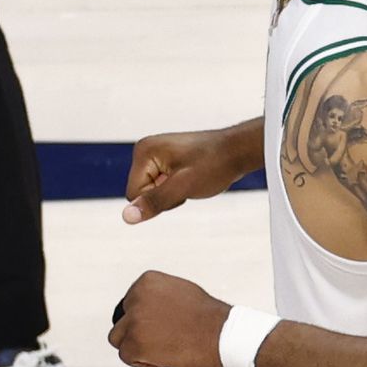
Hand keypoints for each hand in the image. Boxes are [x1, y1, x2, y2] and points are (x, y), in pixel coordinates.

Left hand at [108, 271, 229, 366]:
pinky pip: (127, 356)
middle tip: (163, 337)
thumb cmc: (206, 316)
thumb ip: (155, 296)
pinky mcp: (134, 344)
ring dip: (137, 345)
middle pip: (122, 321)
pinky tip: (165, 355)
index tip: (166, 323)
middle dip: (138, 331)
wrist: (222, 333)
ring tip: (163, 346)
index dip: (147, 317)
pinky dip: (144, 361)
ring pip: (119, 339)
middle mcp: (136, 298)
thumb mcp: (178, 291)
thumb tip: (137, 307)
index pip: (130, 304)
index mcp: (146, 281)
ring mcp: (134, 321)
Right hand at [124, 128, 252, 223]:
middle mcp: (147, 150)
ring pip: (154, 192)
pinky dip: (178, 188)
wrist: (239, 151)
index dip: (158, 199)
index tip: (180, 185)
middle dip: (165, 196)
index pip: (133, 194)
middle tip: (188, 183)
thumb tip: (126, 217)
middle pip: (142, 193)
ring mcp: (158, 155)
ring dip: (173, 193)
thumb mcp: (183, 187)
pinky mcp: (168, 161)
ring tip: (192, 179)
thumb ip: (154, 202)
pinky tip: (193, 178)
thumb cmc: (215, 164)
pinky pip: (164, 186)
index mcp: (145, 151)